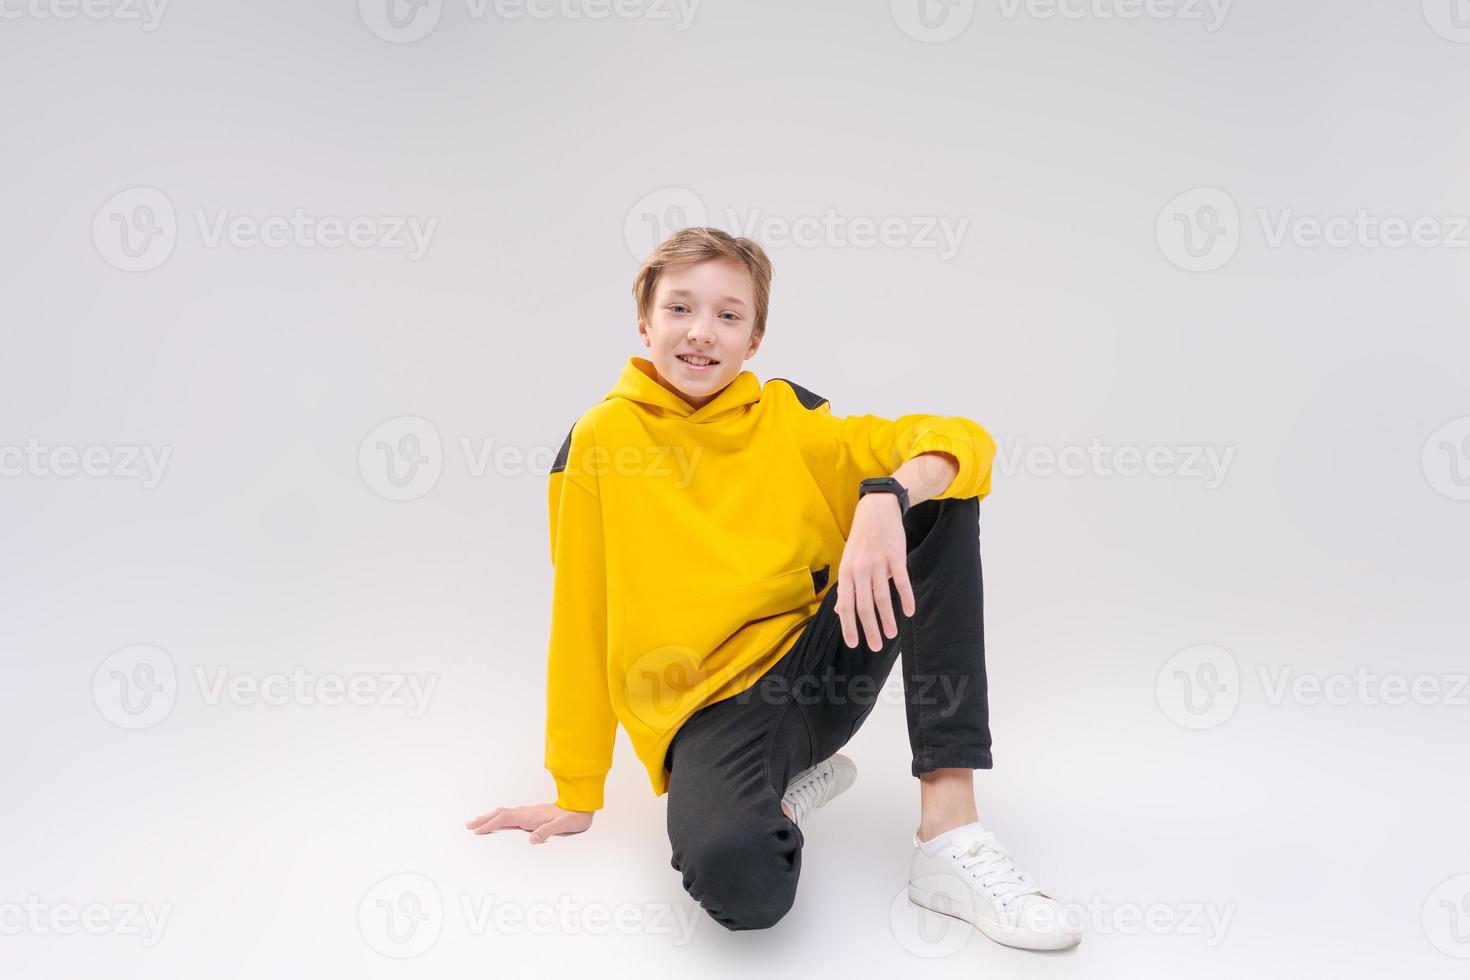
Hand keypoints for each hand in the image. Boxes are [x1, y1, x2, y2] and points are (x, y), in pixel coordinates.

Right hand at [464, 803, 593, 843]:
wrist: (582, 807)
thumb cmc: (574, 817)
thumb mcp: (563, 825)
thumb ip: (548, 831)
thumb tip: (532, 839)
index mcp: (531, 816)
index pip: (505, 819)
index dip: (490, 824)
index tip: (477, 830)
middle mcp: (527, 812)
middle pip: (500, 814)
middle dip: (484, 819)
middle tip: (469, 825)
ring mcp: (529, 812)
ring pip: (504, 813)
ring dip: (490, 817)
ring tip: (478, 821)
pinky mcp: (533, 814)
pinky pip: (511, 815)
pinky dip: (499, 817)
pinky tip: (499, 820)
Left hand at [833, 492, 915, 650]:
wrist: (876, 510)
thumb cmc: (861, 539)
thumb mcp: (848, 561)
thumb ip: (847, 586)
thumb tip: (841, 612)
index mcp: (846, 572)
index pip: (846, 605)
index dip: (849, 626)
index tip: (855, 644)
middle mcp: (860, 569)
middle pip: (865, 606)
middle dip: (870, 629)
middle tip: (876, 646)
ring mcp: (878, 563)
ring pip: (882, 597)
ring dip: (888, 618)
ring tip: (892, 634)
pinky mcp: (895, 556)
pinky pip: (901, 582)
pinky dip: (906, 598)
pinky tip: (909, 611)